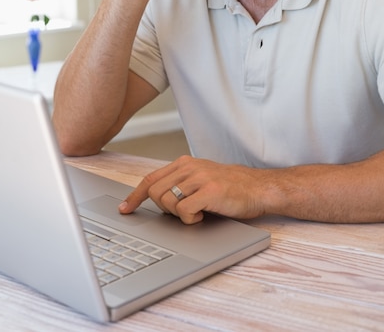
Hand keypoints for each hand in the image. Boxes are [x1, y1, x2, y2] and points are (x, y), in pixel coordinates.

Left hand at [118, 155, 265, 223]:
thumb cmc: (230, 188)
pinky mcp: (210, 190)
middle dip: (163, 209)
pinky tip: (202, 216)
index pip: (151, 179)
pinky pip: (184, 210)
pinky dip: (190, 219)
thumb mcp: (200, 179)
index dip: (135, 195)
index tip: (125, 209)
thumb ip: (180, 183)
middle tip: (182, 213)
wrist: (258, 188)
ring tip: (196, 212)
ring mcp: (200, 177)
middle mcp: (190, 167)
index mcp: (184, 164)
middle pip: (156, 192)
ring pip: (168, 201)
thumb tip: (156, 199)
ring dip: (178, 214)